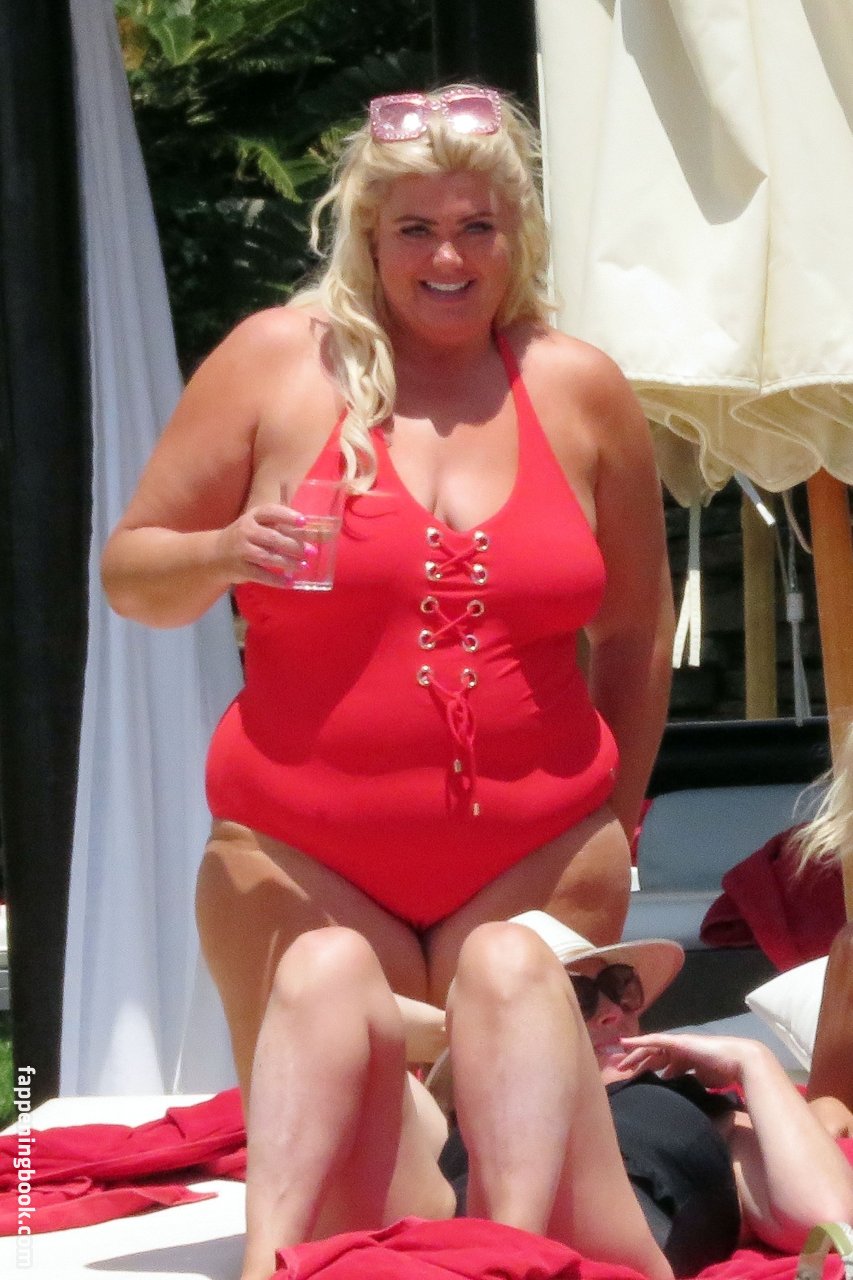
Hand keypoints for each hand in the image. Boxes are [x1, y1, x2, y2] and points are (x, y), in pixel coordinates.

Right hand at [214, 500, 313, 586]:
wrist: (215, 555)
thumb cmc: (246, 538)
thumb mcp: (257, 525)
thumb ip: (279, 526)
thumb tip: (312, 533)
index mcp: (253, 516)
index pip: (271, 512)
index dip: (288, 516)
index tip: (304, 522)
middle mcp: (246, 531)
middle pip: (273, 537)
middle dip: (294, 545)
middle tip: (311, 552)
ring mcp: (241, 550)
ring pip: (267, 557)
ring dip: (288, 562)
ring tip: (304, 566)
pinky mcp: (240, 568)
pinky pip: (260, 575)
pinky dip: (276, 580)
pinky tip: (289, 582)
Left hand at [617, 1031, 766, 1087]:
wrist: (741, 1063)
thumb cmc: (726, 1074)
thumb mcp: (704, 1082)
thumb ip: (691, 1084)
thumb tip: (681, 1093)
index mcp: (687, 1059)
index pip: (663, 1063)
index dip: (649, 1069)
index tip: (635, 1078)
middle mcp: (681, 1049)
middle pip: (654, 1055)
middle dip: (637, 1062)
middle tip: (620, 1071)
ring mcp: (680, 1044)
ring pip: (650, 1048)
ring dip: (634, 1055)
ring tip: (620, 1064)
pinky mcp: (679, 1042)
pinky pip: (654, 1040)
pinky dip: (639, 1042)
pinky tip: (625, 1043)